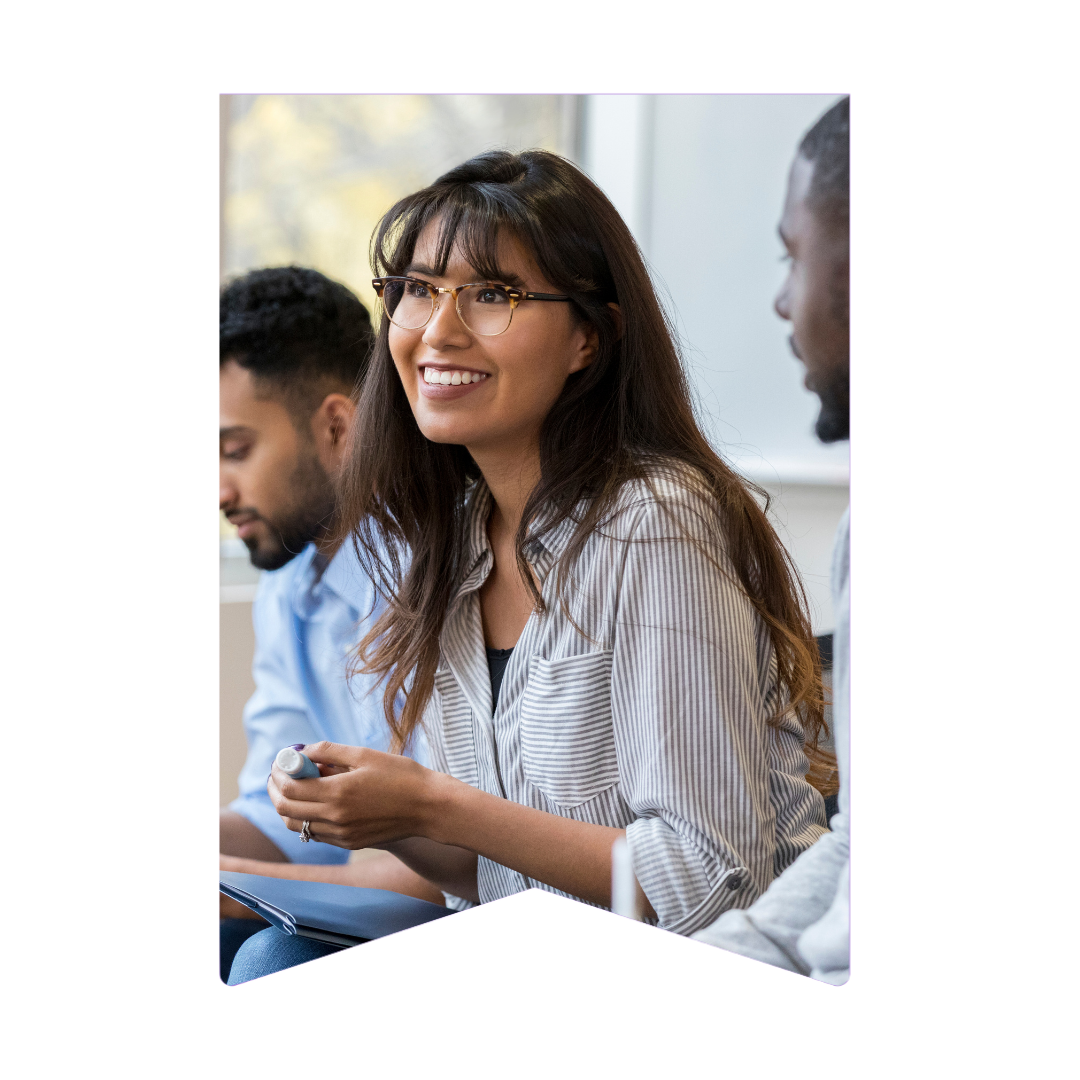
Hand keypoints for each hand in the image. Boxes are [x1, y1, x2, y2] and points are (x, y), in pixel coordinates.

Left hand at [267, 741, 441, 849]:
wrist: (429, 807)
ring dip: (288, 806)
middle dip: (276, 789)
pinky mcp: (349, 843)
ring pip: (297, 825)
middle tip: (279, 774)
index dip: (278, 773)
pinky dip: (306, 817)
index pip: (290, 788)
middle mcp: (335, 818)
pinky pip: (316, 833)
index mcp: (338, 793)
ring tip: (295, 787)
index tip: (281, 761)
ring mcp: (341, 835)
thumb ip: (330, 751)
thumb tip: (303, 751)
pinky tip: (317, 801)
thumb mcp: (365, 755)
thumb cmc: (401, 775)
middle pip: (286, 809)